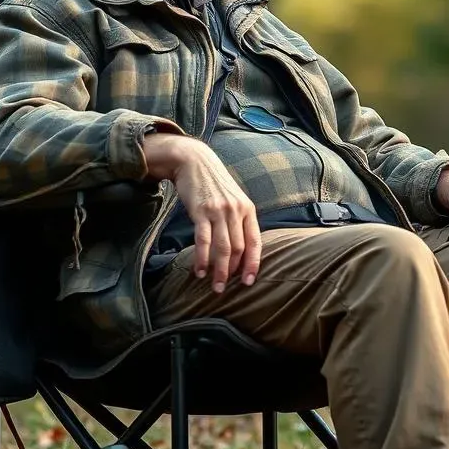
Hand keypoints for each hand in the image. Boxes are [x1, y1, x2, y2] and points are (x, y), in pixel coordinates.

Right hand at [144, 133, 260, 292]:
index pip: (255, 242)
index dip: (253, 263)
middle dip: (231, 272)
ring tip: (214, 286)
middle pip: (238, 248)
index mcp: (248, 209)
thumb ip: (239, 219)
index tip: (249, 281)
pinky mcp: (202, 211)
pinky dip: (202, 258)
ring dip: (218, 270)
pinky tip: (200, 271)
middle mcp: (236, 211)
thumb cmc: (213, 183)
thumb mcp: (234, 198)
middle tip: (224, 288)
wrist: (194, 161)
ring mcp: (219, 211)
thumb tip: (240, 247)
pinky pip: (204, 240)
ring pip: (223, 248)